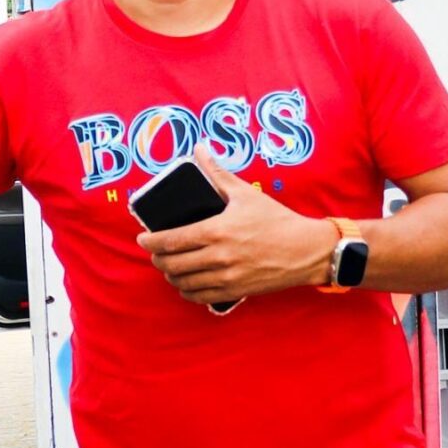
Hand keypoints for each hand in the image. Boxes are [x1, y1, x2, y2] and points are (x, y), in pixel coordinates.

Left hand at [138, 147, 335, 305]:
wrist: (305, 250)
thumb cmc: (276, 220)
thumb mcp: (245, 194)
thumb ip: (217, 173)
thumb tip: (200, 150)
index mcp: (216, 231)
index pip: (170, 241)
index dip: (150, 242)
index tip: (142, 239)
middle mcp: (217, 257)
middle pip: (171, 265)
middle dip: (157, 259)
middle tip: (155, 253)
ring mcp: (225, 278)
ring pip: (182, 283)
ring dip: (170, 276)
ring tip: (169, 267)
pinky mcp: (234, 291)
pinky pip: (199, 297)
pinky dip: (187, 291)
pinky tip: (186, 283)